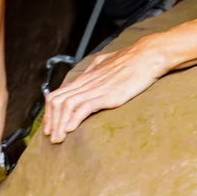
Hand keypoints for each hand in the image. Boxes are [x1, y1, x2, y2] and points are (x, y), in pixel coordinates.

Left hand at [42, 39, 167, 143]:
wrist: (147, 56)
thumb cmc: (131, 60)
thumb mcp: (106, 62)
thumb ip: (95, 69)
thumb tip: (89, 72)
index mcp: (84, 78)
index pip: (56, 95)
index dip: (49, 113)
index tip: (49, 127)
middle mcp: (86, 83)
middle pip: (56, 102)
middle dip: (50, 122)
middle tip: (50, 137)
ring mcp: (95, 89)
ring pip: (66, 106)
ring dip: (59, 124)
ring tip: (58, 139)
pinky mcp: (107, 95)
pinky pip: (84, 107)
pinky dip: (74, 119)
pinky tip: (70, 129)